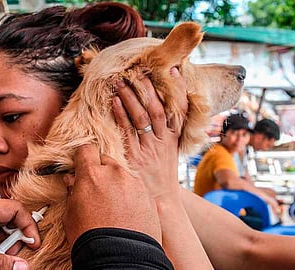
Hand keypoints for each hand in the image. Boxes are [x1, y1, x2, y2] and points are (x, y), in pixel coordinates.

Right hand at [62, 144, 160, 245]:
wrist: (120, 258)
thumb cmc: (90, 237)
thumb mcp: (71, 214)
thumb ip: (72, 192)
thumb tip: (73, 181)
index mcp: (92, 174)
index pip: (86, 150)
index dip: (83, 158)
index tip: (82, 167)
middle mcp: (115, 173)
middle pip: (106, 160)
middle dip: (100, 171)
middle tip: (97, 190)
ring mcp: (134, 183)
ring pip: (122, 174)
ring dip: (117, 184)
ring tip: (113, 206)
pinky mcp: (148, 196)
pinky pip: (136, 189)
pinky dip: (130, 196)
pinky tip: (126, 212)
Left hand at [112, 68, 187, 198]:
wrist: (159, 200)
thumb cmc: (162, 173)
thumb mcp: (171, 151)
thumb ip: (171, 131)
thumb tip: (169, 107)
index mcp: (173, 138)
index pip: (179, 109)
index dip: (178, 89)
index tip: (174, 70)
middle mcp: (162, 142)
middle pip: (157, 109)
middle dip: (147, 89)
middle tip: (137, 71)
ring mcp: (147, 149)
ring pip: (141, 117)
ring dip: (130, 97)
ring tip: (121, 81)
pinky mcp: (133, 157)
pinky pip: (126, 131)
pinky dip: (120, 115)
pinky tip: (114, 102)